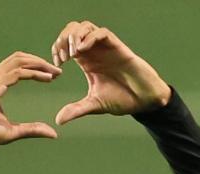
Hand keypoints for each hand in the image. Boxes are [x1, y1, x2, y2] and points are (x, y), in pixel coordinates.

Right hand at [0, 52, 62, 149]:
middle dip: (39, 61)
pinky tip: (46, 78)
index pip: (16, 66)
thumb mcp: (14, 131)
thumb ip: (32, 129)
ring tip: (54, 71)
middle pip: (18, 58)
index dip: (35, 67)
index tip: (52, 75)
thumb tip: (53, 134)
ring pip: (19, 62)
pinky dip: (34, 73)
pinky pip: (17, 74)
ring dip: (39, 64)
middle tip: (56, 70)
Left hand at [51, 21, 171, 124]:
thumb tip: (58, 120)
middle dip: (63, 39)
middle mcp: (94, 52)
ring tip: (73, 54)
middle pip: (73, 30)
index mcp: (86, 61)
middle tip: (63, 57)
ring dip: (75, 36)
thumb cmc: (121, 99)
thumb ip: (76, 109)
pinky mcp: (117, 47)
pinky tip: (82, 50)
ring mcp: (105, 48)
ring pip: (86, 27)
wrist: (143, 100)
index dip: (58, 48)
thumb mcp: (94, 105)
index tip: (57, 64)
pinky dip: (89, 38)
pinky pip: (102, 33)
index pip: (67, 43)